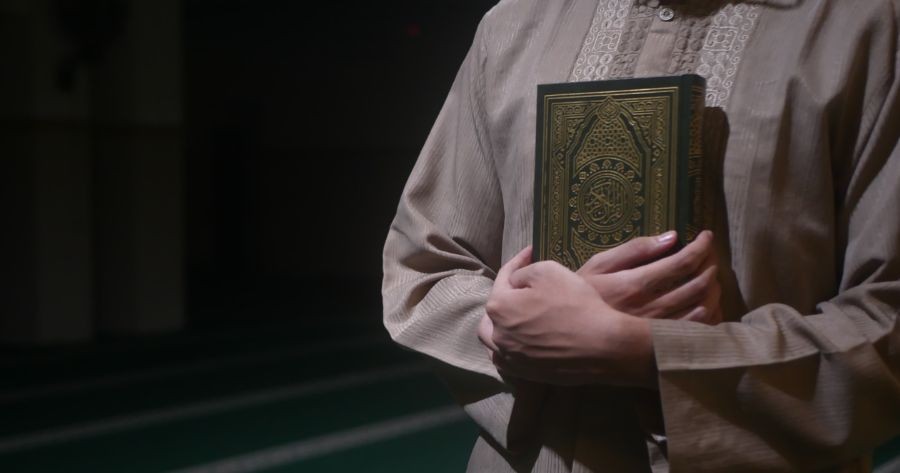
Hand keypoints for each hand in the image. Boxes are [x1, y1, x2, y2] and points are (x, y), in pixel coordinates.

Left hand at [479, 247, 655, 386]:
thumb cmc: (574, 303)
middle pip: (494, 311)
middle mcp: (498, 335)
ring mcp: (511, 358)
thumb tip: (516, 281)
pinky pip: (508, 360)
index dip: (517, 262)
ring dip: (500, 325)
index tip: (530, 251)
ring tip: (513, 317)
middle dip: (504, 295)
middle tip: (521, 287)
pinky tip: (519, 343)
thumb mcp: (547, 270)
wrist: (601, 346)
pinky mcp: (526, 375)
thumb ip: (523, 272)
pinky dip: (509, 349)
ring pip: (494, 340)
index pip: (503, 278)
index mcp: (499, 307)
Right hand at [577, 230, 721, 324]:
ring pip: (703, 308)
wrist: (572, 334)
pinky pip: (697, 331)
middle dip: (711, 265)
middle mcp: (649, 309)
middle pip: (697, 284)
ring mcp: (657, 331)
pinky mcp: (660, 347)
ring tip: (711, 276)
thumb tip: (672, 237)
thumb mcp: (600, 264)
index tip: (706, 237)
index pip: (681, 263)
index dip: (701, 247)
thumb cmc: (584, 294)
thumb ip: (635, 250)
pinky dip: (710, 315)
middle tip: (711, 255)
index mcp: (634, 285)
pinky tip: (707, 304)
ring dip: (714, 288)